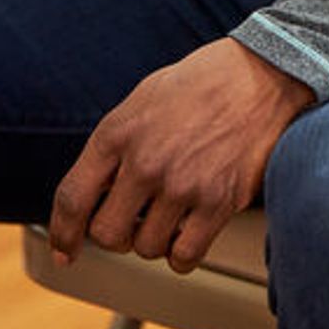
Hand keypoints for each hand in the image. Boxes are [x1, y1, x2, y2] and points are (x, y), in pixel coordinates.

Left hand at [48, 38, 312, 272]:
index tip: (66, 251)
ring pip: (146, 247)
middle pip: (107, 233)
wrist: (265, 72)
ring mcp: (182, 184)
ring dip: (153, 239)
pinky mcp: (218, 202)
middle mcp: (145, 161)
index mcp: (119, 132)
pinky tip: (189, 233)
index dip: (63, 233)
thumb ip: (115, 144)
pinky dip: (182, 254)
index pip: (72, 199)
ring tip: (170, 214)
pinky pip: (184, 256)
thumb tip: (92, 193)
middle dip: (117, 233)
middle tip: (133, 220)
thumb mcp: (144, 98)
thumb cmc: (204, 81)